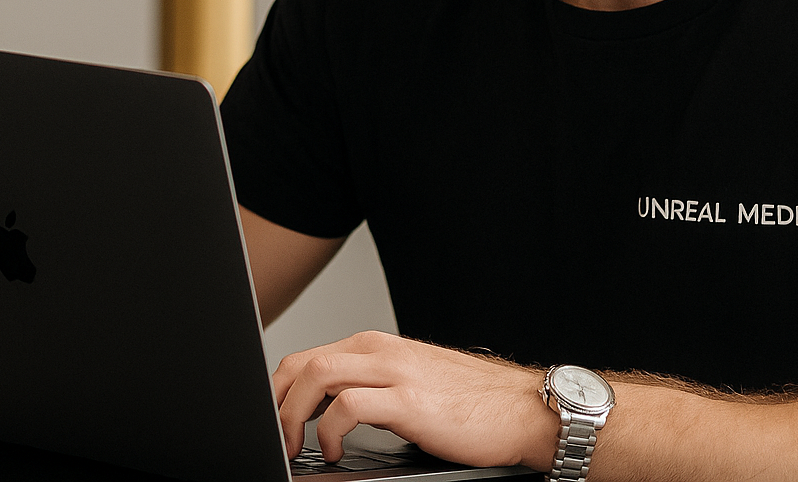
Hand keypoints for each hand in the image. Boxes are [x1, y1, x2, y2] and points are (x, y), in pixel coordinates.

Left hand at [271, 330, 554, 468]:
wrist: (522, 408)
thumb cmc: (470, 403)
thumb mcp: (408, 384)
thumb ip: (371, 388)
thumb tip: (328, 412)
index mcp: (376, 347)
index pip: (308, 356)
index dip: (281, 389)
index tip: (274, 418)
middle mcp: (380, 351)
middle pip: (304, 363)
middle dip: (279, 401)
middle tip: (279, 436)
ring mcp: (395, 372)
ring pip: (318, 376)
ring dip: (294, 414)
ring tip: (297, 445)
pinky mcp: (409, 401)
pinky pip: (349, 406)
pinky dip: (330, 429)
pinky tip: (335, 449)